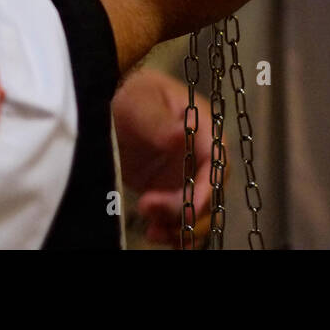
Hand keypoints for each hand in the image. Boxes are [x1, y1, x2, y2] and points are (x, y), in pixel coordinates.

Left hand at [111, 67, 210, 246]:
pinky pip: (184, 219)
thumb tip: (184, 132)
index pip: (217, 163)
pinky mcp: (173, 191)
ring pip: (201, 213)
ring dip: (181, 228)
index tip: (188, 206)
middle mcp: (202, 155)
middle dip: (186, 211)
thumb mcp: (140, 101)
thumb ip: (159, 121)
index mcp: (203, 129)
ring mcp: (189, 176)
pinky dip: (174, 232)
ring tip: (152, 231)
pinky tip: (155, 233)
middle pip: (212, 194)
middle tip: (147, 206)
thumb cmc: (131, 95)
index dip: (207, 189)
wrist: (112, 107)